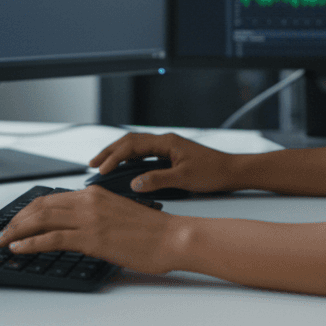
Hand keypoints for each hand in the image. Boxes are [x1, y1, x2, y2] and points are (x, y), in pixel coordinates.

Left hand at [0, 186, 178, 273]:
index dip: (28, 210)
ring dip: (16, 231)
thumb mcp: (117, 213)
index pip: (51, 198)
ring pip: (41, 220)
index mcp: (94, 193)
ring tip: (2, 240)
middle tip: (2, 231)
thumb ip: (95, 215)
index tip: (16, 220)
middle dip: (16, 220)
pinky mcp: (91, 238)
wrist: (172, 237)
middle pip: (41, 206)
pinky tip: (18, 248)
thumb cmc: (151, 230)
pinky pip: (51, 238)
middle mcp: (88, 201)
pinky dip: (30, 243)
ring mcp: (89, 219)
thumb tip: (76, 226)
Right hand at [90, 132, 241, 194]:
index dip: (114, 157)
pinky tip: (125, 169)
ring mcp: (167, 148)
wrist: (233, 171)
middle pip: (130, 142)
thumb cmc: (214, 172)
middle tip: (92, 163)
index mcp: (166, 142)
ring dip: (118, 155)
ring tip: (103, 165)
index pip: (132, 145)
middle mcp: (165, 141)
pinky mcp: (171, 156)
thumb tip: (134, 184)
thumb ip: (157, 180)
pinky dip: (130, 160)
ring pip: (136, 147)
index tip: (101, 169)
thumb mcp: (184, 179)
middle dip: (109, 152)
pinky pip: (144, 154)